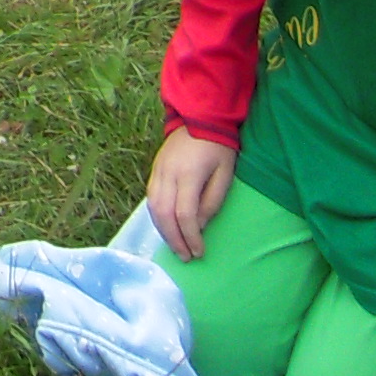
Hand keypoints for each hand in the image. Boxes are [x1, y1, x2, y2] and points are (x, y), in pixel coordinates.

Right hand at [147, 130, 237, 262]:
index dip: (191, 237)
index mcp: (188, 175)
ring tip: (175, 246)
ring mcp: (158, 171)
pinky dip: (157, 217)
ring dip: (163, 231)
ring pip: (153, 208)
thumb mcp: (225, 176)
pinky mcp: (154, 169)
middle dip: (174, 240)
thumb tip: (199, 226)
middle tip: (185, 257)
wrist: (200, 118)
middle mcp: (168, 174)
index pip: (185, 215)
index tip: (200, 252)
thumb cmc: (219, 149)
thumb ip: (212, 202)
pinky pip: (150, 198)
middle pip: (164, 215)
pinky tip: (166, 227)